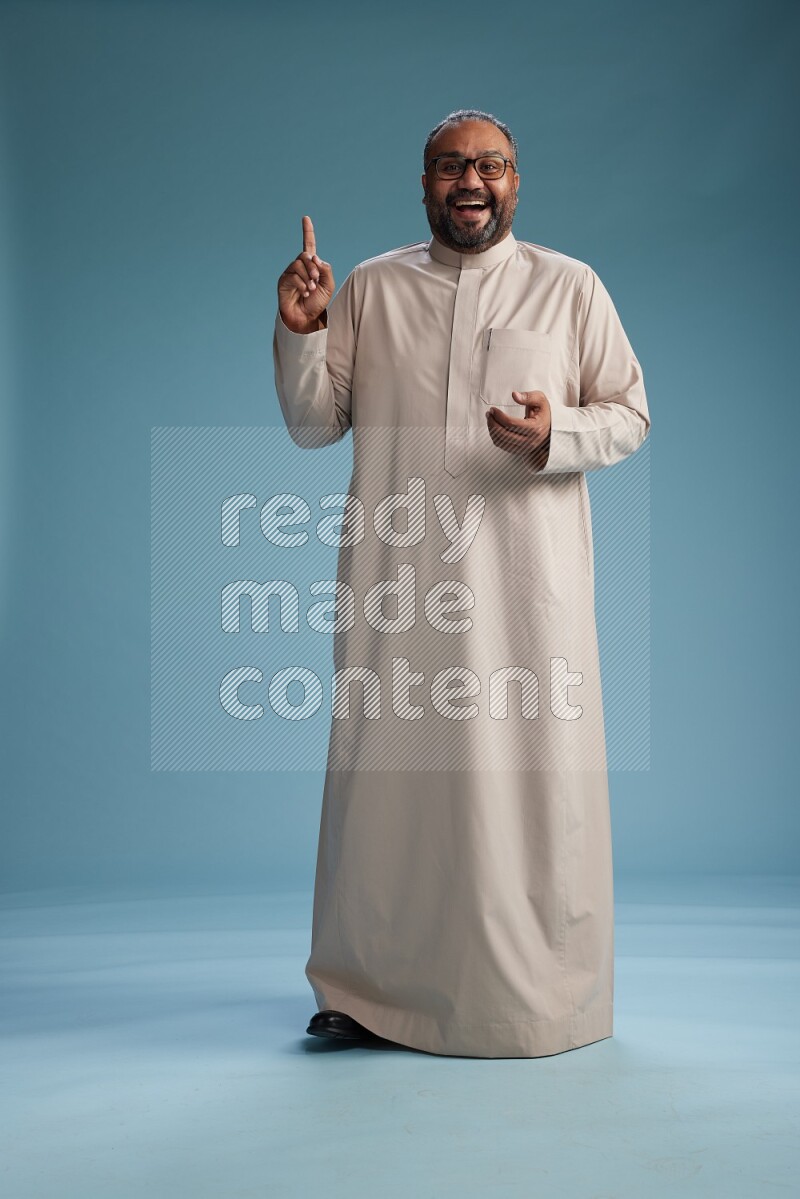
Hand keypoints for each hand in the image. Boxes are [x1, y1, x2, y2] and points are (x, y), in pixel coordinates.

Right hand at [278, 215, 335, 333]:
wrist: (306, 318)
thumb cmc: (317, 302)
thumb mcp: (328, 285)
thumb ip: (326, 269)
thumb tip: (315, 258)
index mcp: (311, 265)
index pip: (308, 245)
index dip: (307, 232)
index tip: (305, 218)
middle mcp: (299, 267)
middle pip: (304, 255)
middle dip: (313, 267)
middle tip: (316, 280)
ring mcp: (290, 273)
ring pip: (298, 264)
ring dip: (307, 277)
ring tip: (311, 289)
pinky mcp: (283, 281)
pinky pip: (292, 276)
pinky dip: (301, 284)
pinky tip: (304, 292)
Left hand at [486, 390, 551, 470]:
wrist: (550, 426)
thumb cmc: (543, 412)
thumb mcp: (540, 400)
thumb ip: (528, 396)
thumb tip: (514, 395)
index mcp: (535, 428)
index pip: (512, 424)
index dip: (499, 416)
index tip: (493, 409)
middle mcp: (530, 441)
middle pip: (504, 434)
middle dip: (493, 423)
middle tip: (489, 413)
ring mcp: (524, 448)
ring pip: (501, 442)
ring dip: (492, 430)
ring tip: (490, 418)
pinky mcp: (519, 451)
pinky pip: (502, 446)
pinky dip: (495, 436)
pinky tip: (494, 427)